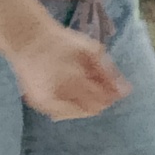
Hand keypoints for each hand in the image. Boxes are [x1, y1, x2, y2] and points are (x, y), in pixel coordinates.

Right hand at [11, 20, 129, 120]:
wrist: (28, 41)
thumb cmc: (64, 42)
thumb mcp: (92, 51)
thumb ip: (109, 72)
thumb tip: (126, 91)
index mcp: (71, 81)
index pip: (100, 101)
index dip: (112, 96)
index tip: (118, 87)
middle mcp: (57, 96)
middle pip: (90, 110)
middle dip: (101, 100)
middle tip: (101, 85)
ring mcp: (45, 103)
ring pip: (77, 114)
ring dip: (87, 104)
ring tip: (84, 86)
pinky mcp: (37, 104)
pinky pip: (61, 113)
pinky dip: (72, 106)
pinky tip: (73, 93)